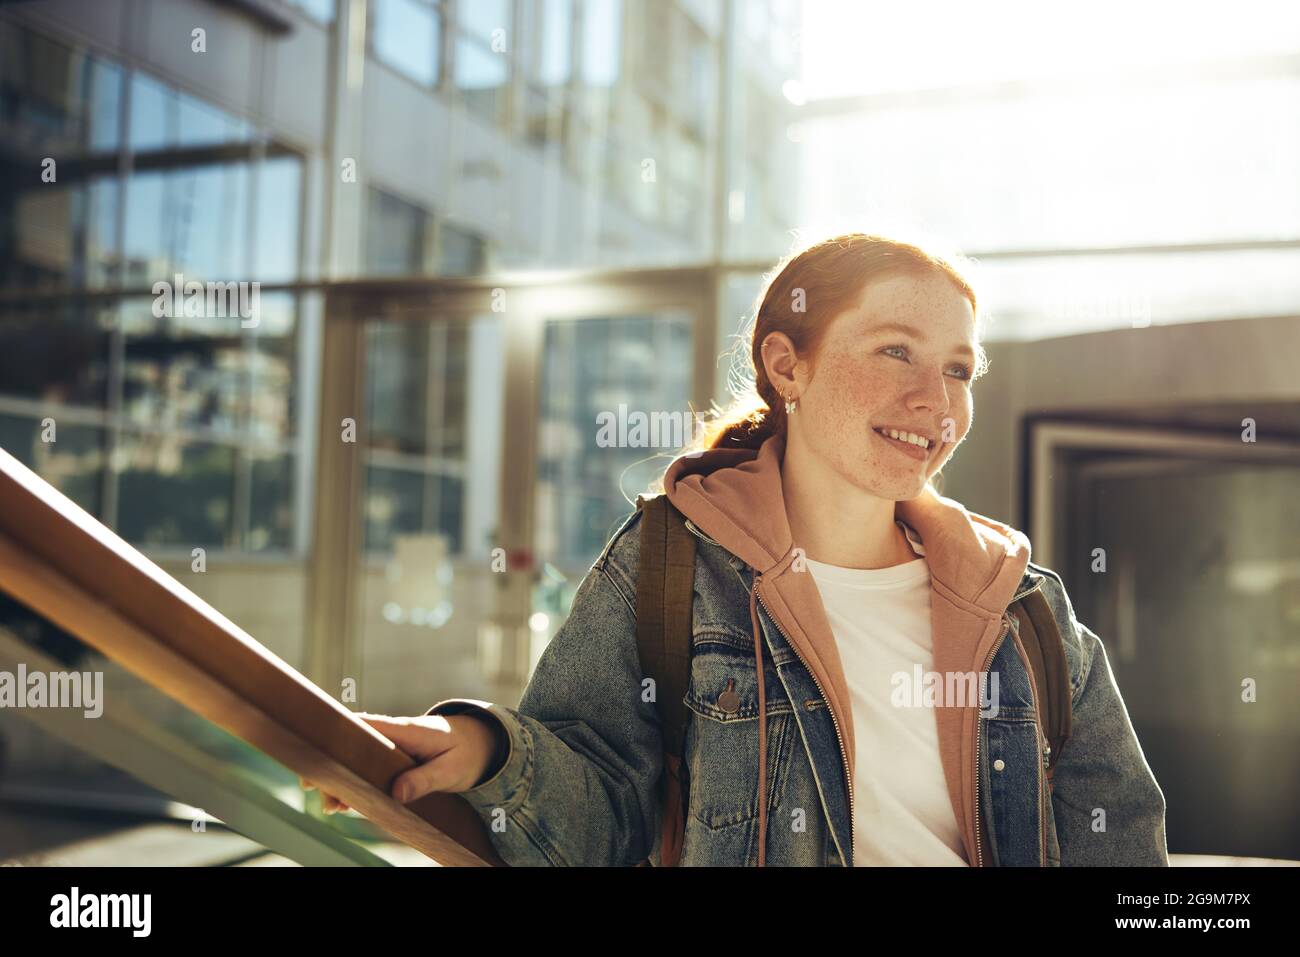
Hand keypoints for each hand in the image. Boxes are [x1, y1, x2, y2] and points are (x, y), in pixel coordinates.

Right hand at [299, 711, 503, 812]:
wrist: (481, 743)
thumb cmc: (466, 752)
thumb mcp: (451, 768)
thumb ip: (425, 779)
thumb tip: (398, 793)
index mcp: (405, 730)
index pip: (366, 726)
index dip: (340, 737)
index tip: (319, 752)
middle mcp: (394, 735)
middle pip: (354, 745)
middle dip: (333, 765)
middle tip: (313, 787)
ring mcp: (392, 748)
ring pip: (358, 760)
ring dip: (343, 779)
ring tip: (330, 806)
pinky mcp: (395, 760)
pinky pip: (369, 769)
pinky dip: (356, 784)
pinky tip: (344, 802)